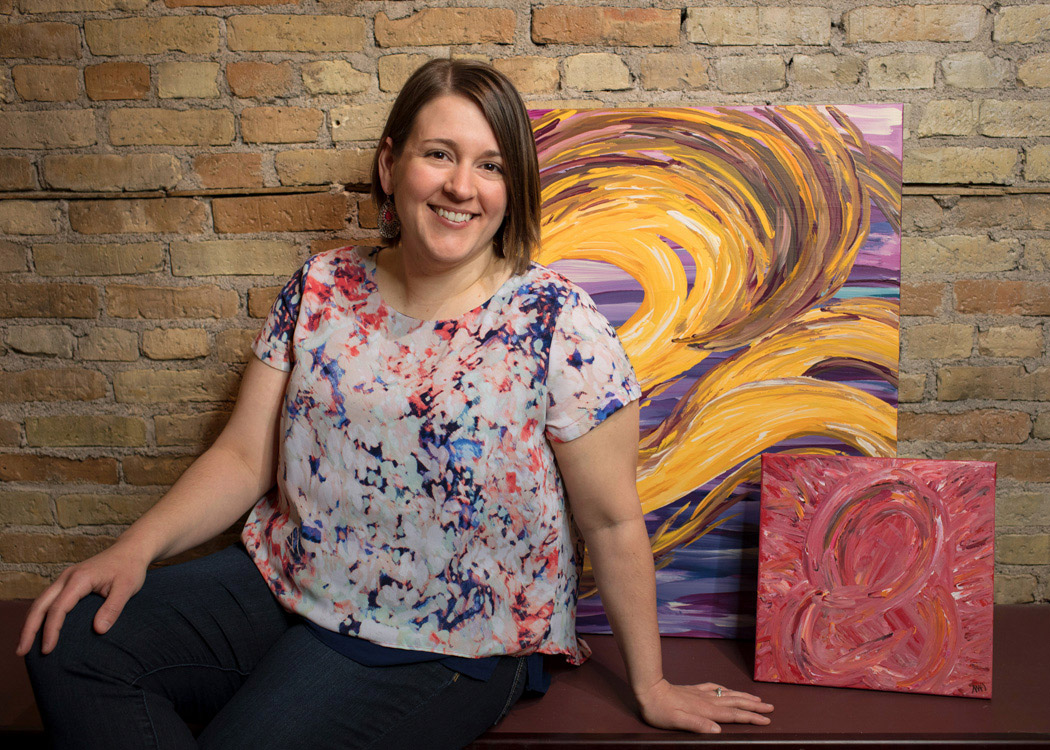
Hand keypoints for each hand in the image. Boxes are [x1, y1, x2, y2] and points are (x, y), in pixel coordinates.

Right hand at [15, 541, 149, 656]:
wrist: (130, 550)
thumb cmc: (130, 568)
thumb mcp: (127, 588)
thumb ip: (113, 608)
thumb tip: (99, 630)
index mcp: (80, 578)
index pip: (58, 608)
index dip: (51, 630)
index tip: (47, 649)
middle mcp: (67, 577)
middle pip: (40, 604)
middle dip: (29, 629)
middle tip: (21, 652)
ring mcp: (65, 578)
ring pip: (40, 601)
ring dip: (30, 623)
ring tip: (24, 645)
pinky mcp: (68, 582)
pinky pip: (48, 599)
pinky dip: (39, 615)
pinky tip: (38, 629)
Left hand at [635, 679, 773, 733]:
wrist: (649, 689)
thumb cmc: (660, 710)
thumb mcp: (677, 721)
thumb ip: (697, 725)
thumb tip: (717, 729)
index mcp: (706, 711)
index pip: (733, 715)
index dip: (751, 718)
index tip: (766, 720)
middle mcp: (707, 701)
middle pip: (736, 703)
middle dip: (754, 706)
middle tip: (771, 708)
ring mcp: (701, 694)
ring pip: (728, 694)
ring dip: (744, 697)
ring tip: (757, 699)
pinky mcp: (693, 690)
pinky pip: (714, 688)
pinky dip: (725, 689)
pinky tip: (727, 690)